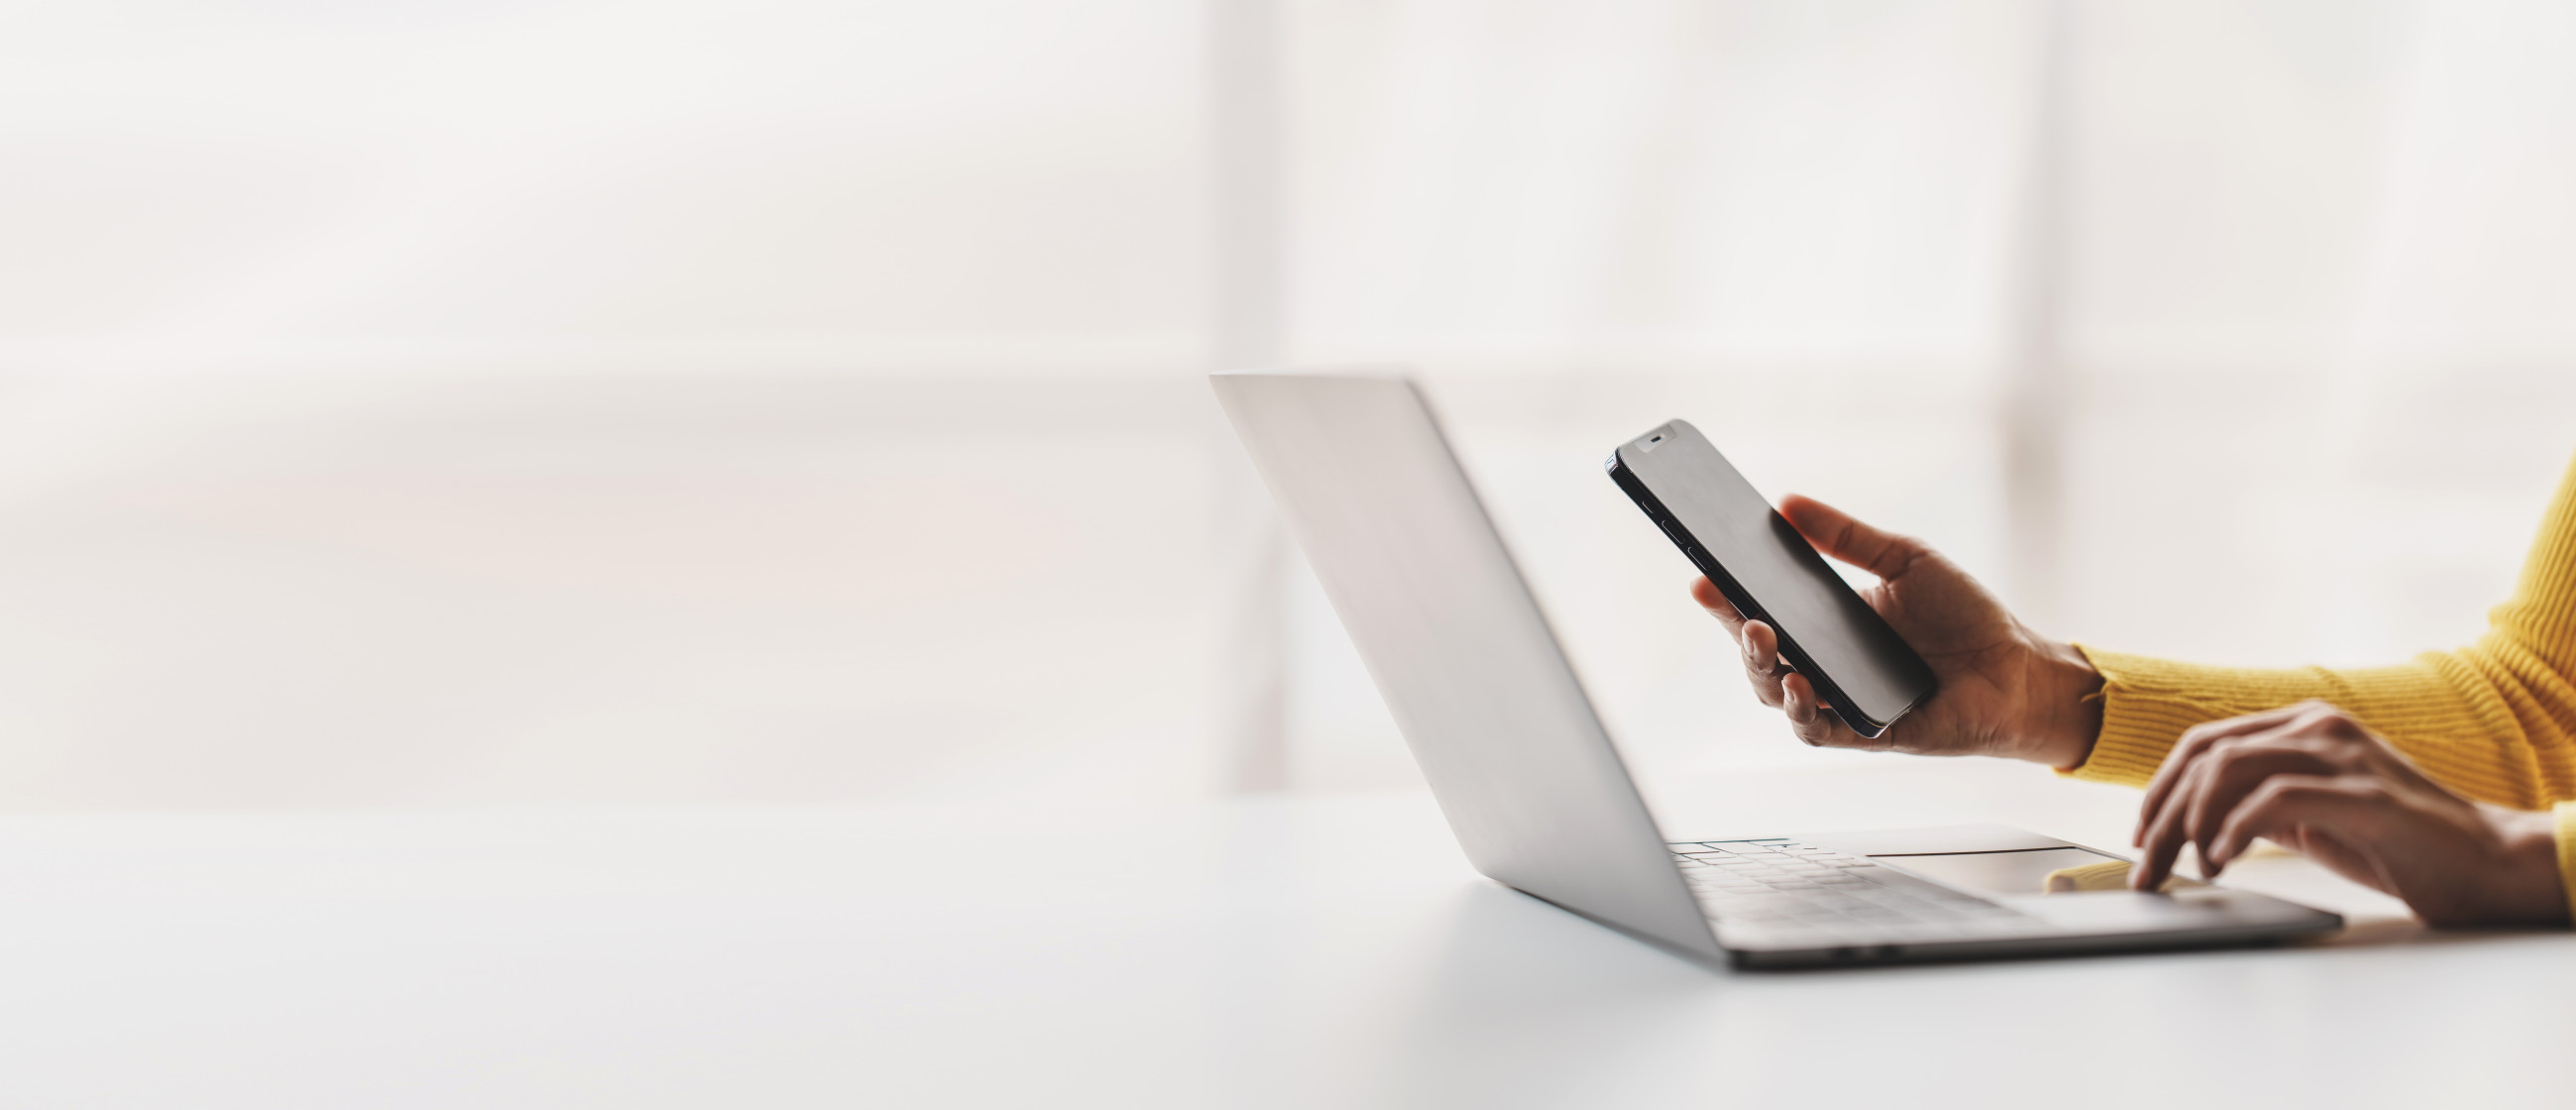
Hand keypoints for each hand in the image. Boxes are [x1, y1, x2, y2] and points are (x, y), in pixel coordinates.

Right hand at [1691, 495, 2102, 766]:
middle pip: (1758, 657)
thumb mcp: (1904, 559)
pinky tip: (1802, 687)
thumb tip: (1787, 503)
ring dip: (1761, 669)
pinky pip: (1821, 731)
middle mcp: (1826, 667)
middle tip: (1726, 599)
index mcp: (1826, 624)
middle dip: (1734, 629)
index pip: (1763, 609)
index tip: (1702, 571)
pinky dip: (1805, 713)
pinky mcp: (1868, 734)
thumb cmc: (1966, 616)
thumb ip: (1846, 536)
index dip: (1728, 596)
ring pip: (1778, 697)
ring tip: (1762, 637)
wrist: (2019, 666)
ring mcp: (1843, 703)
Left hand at [2130, 701, 2569, 925]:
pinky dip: (2233, 829)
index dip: (2160, 790)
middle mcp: (2317, 726)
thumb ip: (2260, 801)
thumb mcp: (2311, 813)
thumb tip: (2194, 820)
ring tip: (2189, 868)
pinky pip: (2273, 798)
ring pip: (2227, 769)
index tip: (2142, 836)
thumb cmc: (2395, 841)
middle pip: (2205, 756)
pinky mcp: (2363, 791)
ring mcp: (2342, 754)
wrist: (2481, 861)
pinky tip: (2223, 861)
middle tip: (2146, 867)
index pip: (2204, 743)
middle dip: (2162, 814)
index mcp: (2302, 724)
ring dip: (2191, 824)